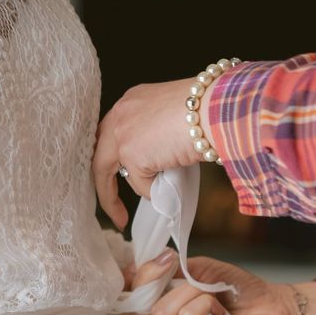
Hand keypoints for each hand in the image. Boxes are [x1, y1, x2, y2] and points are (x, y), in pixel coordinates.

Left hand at [93, 79, 211, 229]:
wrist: (215, 110)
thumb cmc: (208, 113)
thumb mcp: (173, 120)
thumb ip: (156, 138)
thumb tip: (154, 168)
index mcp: (133, 101)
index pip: (112, 133)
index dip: (114, 158)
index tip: (119, 177)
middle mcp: (121, 113)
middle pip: (100, 156)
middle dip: (105, 187)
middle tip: (116, 213)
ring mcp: (122, 133)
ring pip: (116, 173)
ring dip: (140, 186)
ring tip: (164, 186)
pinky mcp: (130, 153)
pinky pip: (141, 183)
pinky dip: (156, 188)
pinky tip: (173, 177)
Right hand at [139, 257, 296, 314]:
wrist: (272, 307)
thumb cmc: (238, 290)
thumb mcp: (200, 269)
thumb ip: (172, 269)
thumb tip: (153, 261)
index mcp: (163, 309)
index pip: (131, 298)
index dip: (136, 277)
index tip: (160, 260)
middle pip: (140, 305)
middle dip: (163, 279)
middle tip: (195, 278)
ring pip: (162, 312)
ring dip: (193, 294)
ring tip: (213, 301)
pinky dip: (207, 305)